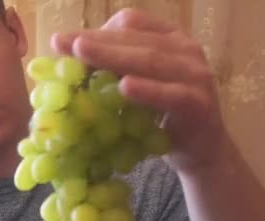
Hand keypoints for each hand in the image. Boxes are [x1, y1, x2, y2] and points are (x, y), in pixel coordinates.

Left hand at [51, 8, 233, 174]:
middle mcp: (186, 49)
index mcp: (170, 38)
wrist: (201, 151)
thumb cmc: (162, 116)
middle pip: (135, 38)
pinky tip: (124, 86)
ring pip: (150, 60)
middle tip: (62, 43)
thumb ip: (112, 71)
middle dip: (95, 41)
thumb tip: (64, 64)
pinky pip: (170, 94)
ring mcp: (195, 74)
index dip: (96, 30)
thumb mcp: (137, 87)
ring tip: (82, 53)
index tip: (65, 40)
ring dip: (113, 56)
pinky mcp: (198, 103)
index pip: (130, 24)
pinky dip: (147, 90)